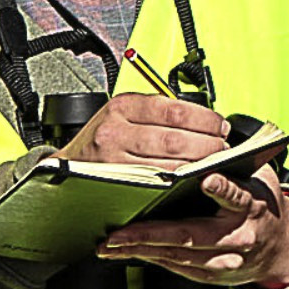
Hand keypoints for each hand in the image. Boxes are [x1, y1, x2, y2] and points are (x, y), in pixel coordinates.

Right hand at [56, 96, 226, 168]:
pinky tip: (191, 178)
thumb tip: (204, 119)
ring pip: (168, 162)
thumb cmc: (103, 141)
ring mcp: (113, 158)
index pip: (174, 110)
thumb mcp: (124, 116)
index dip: (204, 119)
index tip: (220, 126)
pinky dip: (178, 181)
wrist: (67, 166)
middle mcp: (115, 129)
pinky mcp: (114, 181)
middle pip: (174, 138)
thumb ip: (157, 114)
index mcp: (123, 106)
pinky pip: (155, 181)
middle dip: (206, 144)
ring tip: (213, 163)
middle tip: (222, 148)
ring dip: (197, 164)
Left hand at [100, 167, 288, 288]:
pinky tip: (131, 252)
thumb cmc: (262, 205)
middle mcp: (240, 236)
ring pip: (179, 256)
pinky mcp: (215, 275)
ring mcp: (227, 260)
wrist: (283, 247)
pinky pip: (180, 267)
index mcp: (252, 206)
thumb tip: (202, 144)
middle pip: (192, 235)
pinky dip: (153, 259)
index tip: (207, 179)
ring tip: (112, 244)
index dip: (222, 189)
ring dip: (142, 250)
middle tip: (119, 233)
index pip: (237, 195)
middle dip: (151, 234)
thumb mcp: (258, 179)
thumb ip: (233, 166)